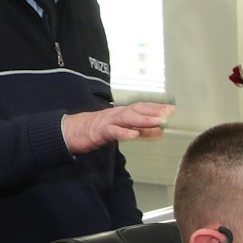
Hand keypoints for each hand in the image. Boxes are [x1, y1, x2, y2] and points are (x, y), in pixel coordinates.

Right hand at [61, 101, 175, 154]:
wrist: (71, 131)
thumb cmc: (98, 129)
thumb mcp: (124, 130)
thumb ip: (142, 131)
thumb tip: (160, 131)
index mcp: (123, 113)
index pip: (142, 108)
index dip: (157, 108)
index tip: (172, 110)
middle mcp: (117, 114)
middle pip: (137, 110)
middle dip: (154, 111)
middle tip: (169, 113)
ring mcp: (108, 121)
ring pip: (127, 118)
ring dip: (143, 119)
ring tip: (157, 122)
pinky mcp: (99, 131)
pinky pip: (113, 131)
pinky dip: (124, 132)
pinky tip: (134, 134)